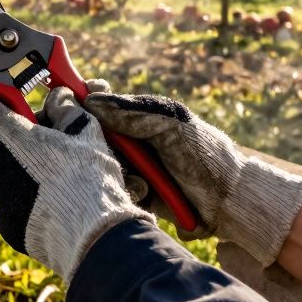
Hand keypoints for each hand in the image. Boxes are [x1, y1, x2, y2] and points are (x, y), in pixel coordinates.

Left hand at [0, 87, 151, 280]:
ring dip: (28, 170)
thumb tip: (59, 98)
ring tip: (63, 180)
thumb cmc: (89, 179)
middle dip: (25, 140)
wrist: (90, 236)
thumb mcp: (86, 131)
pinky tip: (58, 204)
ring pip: (9, 172)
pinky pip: (13, 201)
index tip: (18, 105)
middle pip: (4, 142)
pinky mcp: (5, 222)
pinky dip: (30, 199)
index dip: (2, 104)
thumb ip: (66, 109)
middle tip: (56, 145)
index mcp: (12, 136)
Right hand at [84, 91, 301, 265]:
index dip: (83, 101)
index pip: (98, 102)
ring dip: (114, 170)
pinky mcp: (132, 193)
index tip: (75, 104)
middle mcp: (128, 140)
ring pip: (97, 164)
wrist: (226, 199)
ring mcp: (129, 167)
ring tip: (142, 179)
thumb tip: (91, 102)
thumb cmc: (203, 153)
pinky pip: (111, 189)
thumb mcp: (169, 125)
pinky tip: (144, 192)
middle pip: (89, 135)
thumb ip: (132, 113)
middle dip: (95, 143)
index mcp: (136, 116)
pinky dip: (124, 189)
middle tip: (115, 151)